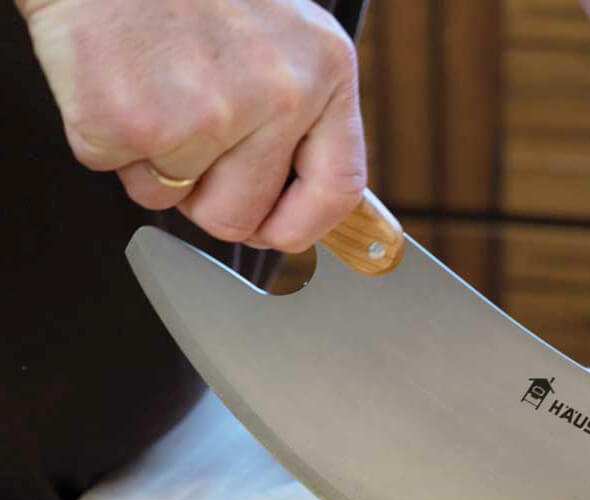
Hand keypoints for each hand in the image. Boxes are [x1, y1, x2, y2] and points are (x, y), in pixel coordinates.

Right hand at [18, 0, 364, 250]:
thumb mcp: (279, 35)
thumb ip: (301, 114)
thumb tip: (295, 210)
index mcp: (325, 69)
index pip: (338, 189)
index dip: (301, 225)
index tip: (273, 229)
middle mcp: (279, 93)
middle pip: (240, 217)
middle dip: (203, 197)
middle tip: (184, 133)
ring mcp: (208, 109)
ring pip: (173, 201)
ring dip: (151, 162)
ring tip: (151, 87)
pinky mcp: (135, 119)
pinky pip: (121, 175)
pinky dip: (106, 141)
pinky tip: (116, 79)